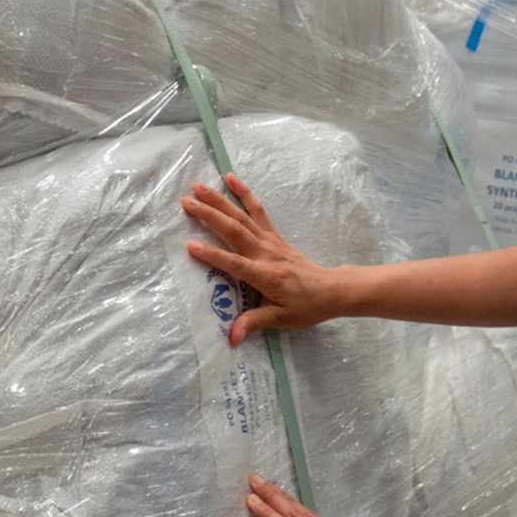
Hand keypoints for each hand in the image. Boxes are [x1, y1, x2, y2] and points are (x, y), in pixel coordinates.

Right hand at [181, 174, 342, 345]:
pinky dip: (244, 194)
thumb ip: (254, 324)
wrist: (330, 289)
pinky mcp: (273, 235)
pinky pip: (257, 211)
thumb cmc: (304, 306)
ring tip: (199, 187)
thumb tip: (232, 338)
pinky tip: (231, 179)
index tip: (190, 245)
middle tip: (186, 203)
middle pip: (234, 230)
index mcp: (265, 275)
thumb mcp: (280, 319)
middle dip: (209, 215)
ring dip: (220, 200)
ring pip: (242, 216)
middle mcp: (266, 253)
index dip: (212, 255)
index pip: (234, 263)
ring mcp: (270, 241)